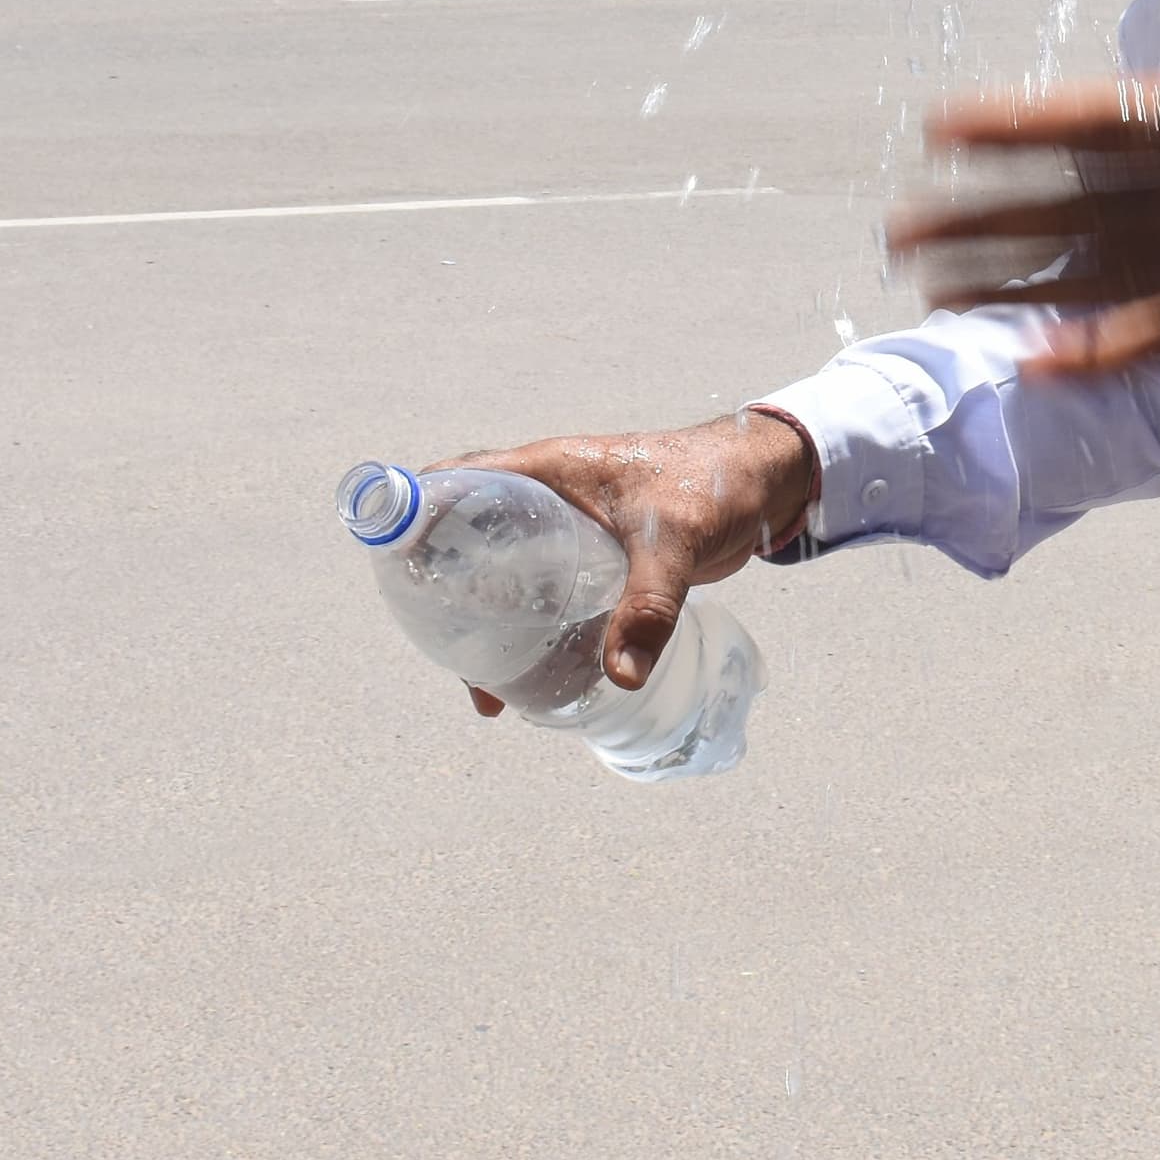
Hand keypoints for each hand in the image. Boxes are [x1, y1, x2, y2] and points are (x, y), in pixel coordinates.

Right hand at [437, 408, 816, 712]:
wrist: (763, 482)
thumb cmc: (713, 486)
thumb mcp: (675, 542)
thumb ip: (648, 604)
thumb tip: (621, 677)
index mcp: (545, 471)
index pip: (455, 482)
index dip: (414, 518)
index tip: (396, 574)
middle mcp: (545, 497)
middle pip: (467, 541)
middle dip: (446, 595)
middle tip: (447, 654)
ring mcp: (567, 529)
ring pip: (503, 575)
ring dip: (488, 624)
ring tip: (486, 689)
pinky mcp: (593, 559)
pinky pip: (543, 594)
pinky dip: (531, 631)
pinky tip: (534, 681)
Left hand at [889, 0, 1159, 376]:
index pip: (1097, 120)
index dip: (1012, 126)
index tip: (939, 129)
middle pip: (1076, 208)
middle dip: (983, 217)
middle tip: (898, 231)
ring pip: (1102, 277)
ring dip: (1016, 283)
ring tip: (938, 293)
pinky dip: (1100, 353)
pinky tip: (1040, 363)